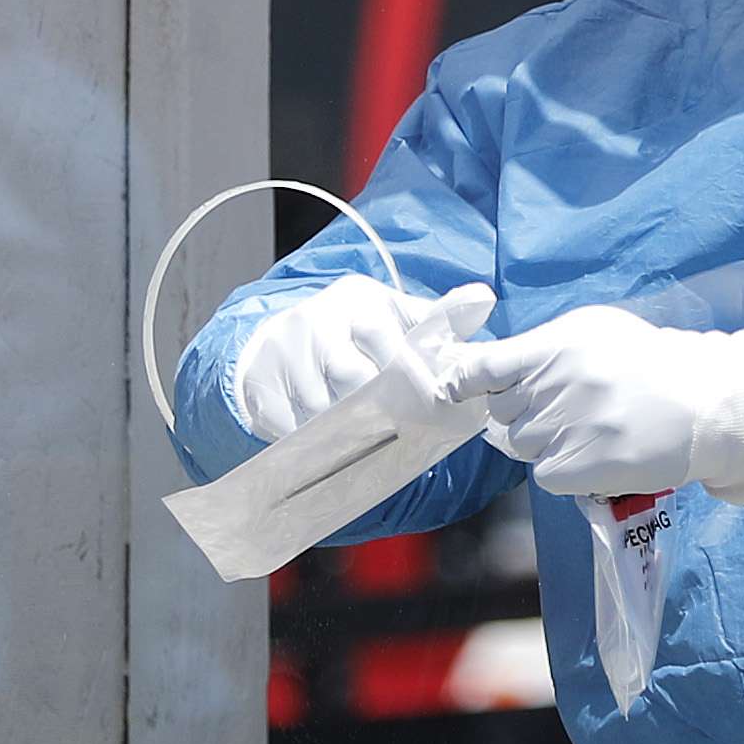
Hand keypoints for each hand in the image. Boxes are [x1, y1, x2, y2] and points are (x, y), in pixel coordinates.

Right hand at [220, 276, 495, 443]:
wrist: (279, 340)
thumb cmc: (352, 333)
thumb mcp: (394, 315)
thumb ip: (439, 318)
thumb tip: (483, 300)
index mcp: (357, 301)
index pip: (393, 348)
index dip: (416, 385)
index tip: (434, 410)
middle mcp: (316, 321)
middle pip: (356, 382)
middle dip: (382, 412)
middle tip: (402, 435)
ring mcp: (283, 353)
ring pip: (324, 410)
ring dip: (348, 433)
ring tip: (367, 441)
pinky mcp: (259, 384)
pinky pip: (292, 427)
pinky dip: (313, 443)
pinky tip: (328, 443)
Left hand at [455, 307, 743, 501]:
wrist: (705, 404)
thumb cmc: (647, 364)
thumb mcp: (594, 333)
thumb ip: (541, 348)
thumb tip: (484, 367)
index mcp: (557, 347)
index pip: (483, 369)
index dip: (464, 382)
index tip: (459, 390)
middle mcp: (559, 386)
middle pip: (501, 413)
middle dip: (521, 412)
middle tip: (562, 408)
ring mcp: (571, 429)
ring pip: (521, 445)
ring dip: (544, 442)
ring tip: (585, 430)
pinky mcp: (585, 467)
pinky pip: (545, 475)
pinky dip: (563, 470)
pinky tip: (593, 454)